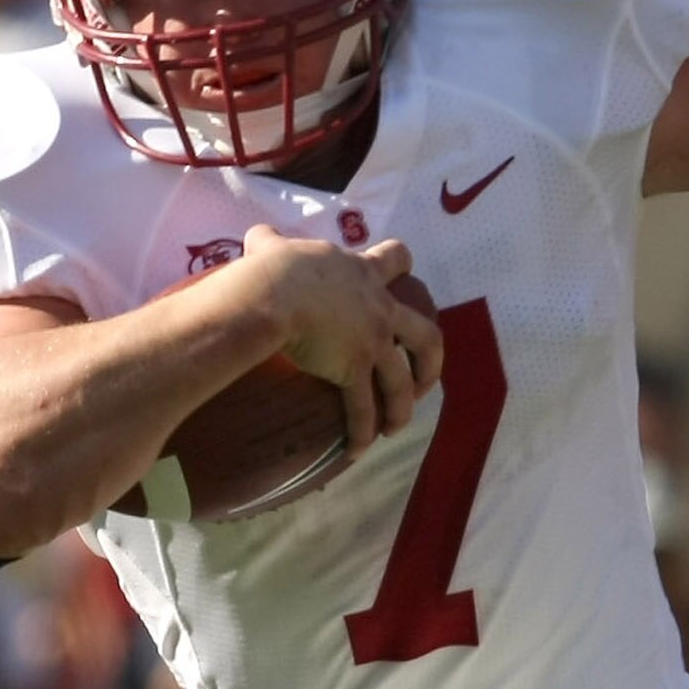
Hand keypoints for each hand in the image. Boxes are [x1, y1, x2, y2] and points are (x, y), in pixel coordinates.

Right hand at [239, 228, 443, 451]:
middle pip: (426, 335)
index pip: (397, 258)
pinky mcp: (354, 370)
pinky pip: (363, 409)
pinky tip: (358, 450)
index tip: (404, 275)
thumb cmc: (274, 268)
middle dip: (430, 361)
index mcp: (363, 272)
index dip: (402, 266)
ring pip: (402, 382)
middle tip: (423, 379)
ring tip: (395, 426)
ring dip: (402, 408)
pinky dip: (362, 432)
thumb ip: (272, 243)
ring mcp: (372, 342)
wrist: (272, 295)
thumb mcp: (276, 247)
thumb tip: (257, 239)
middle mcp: (378, 308)